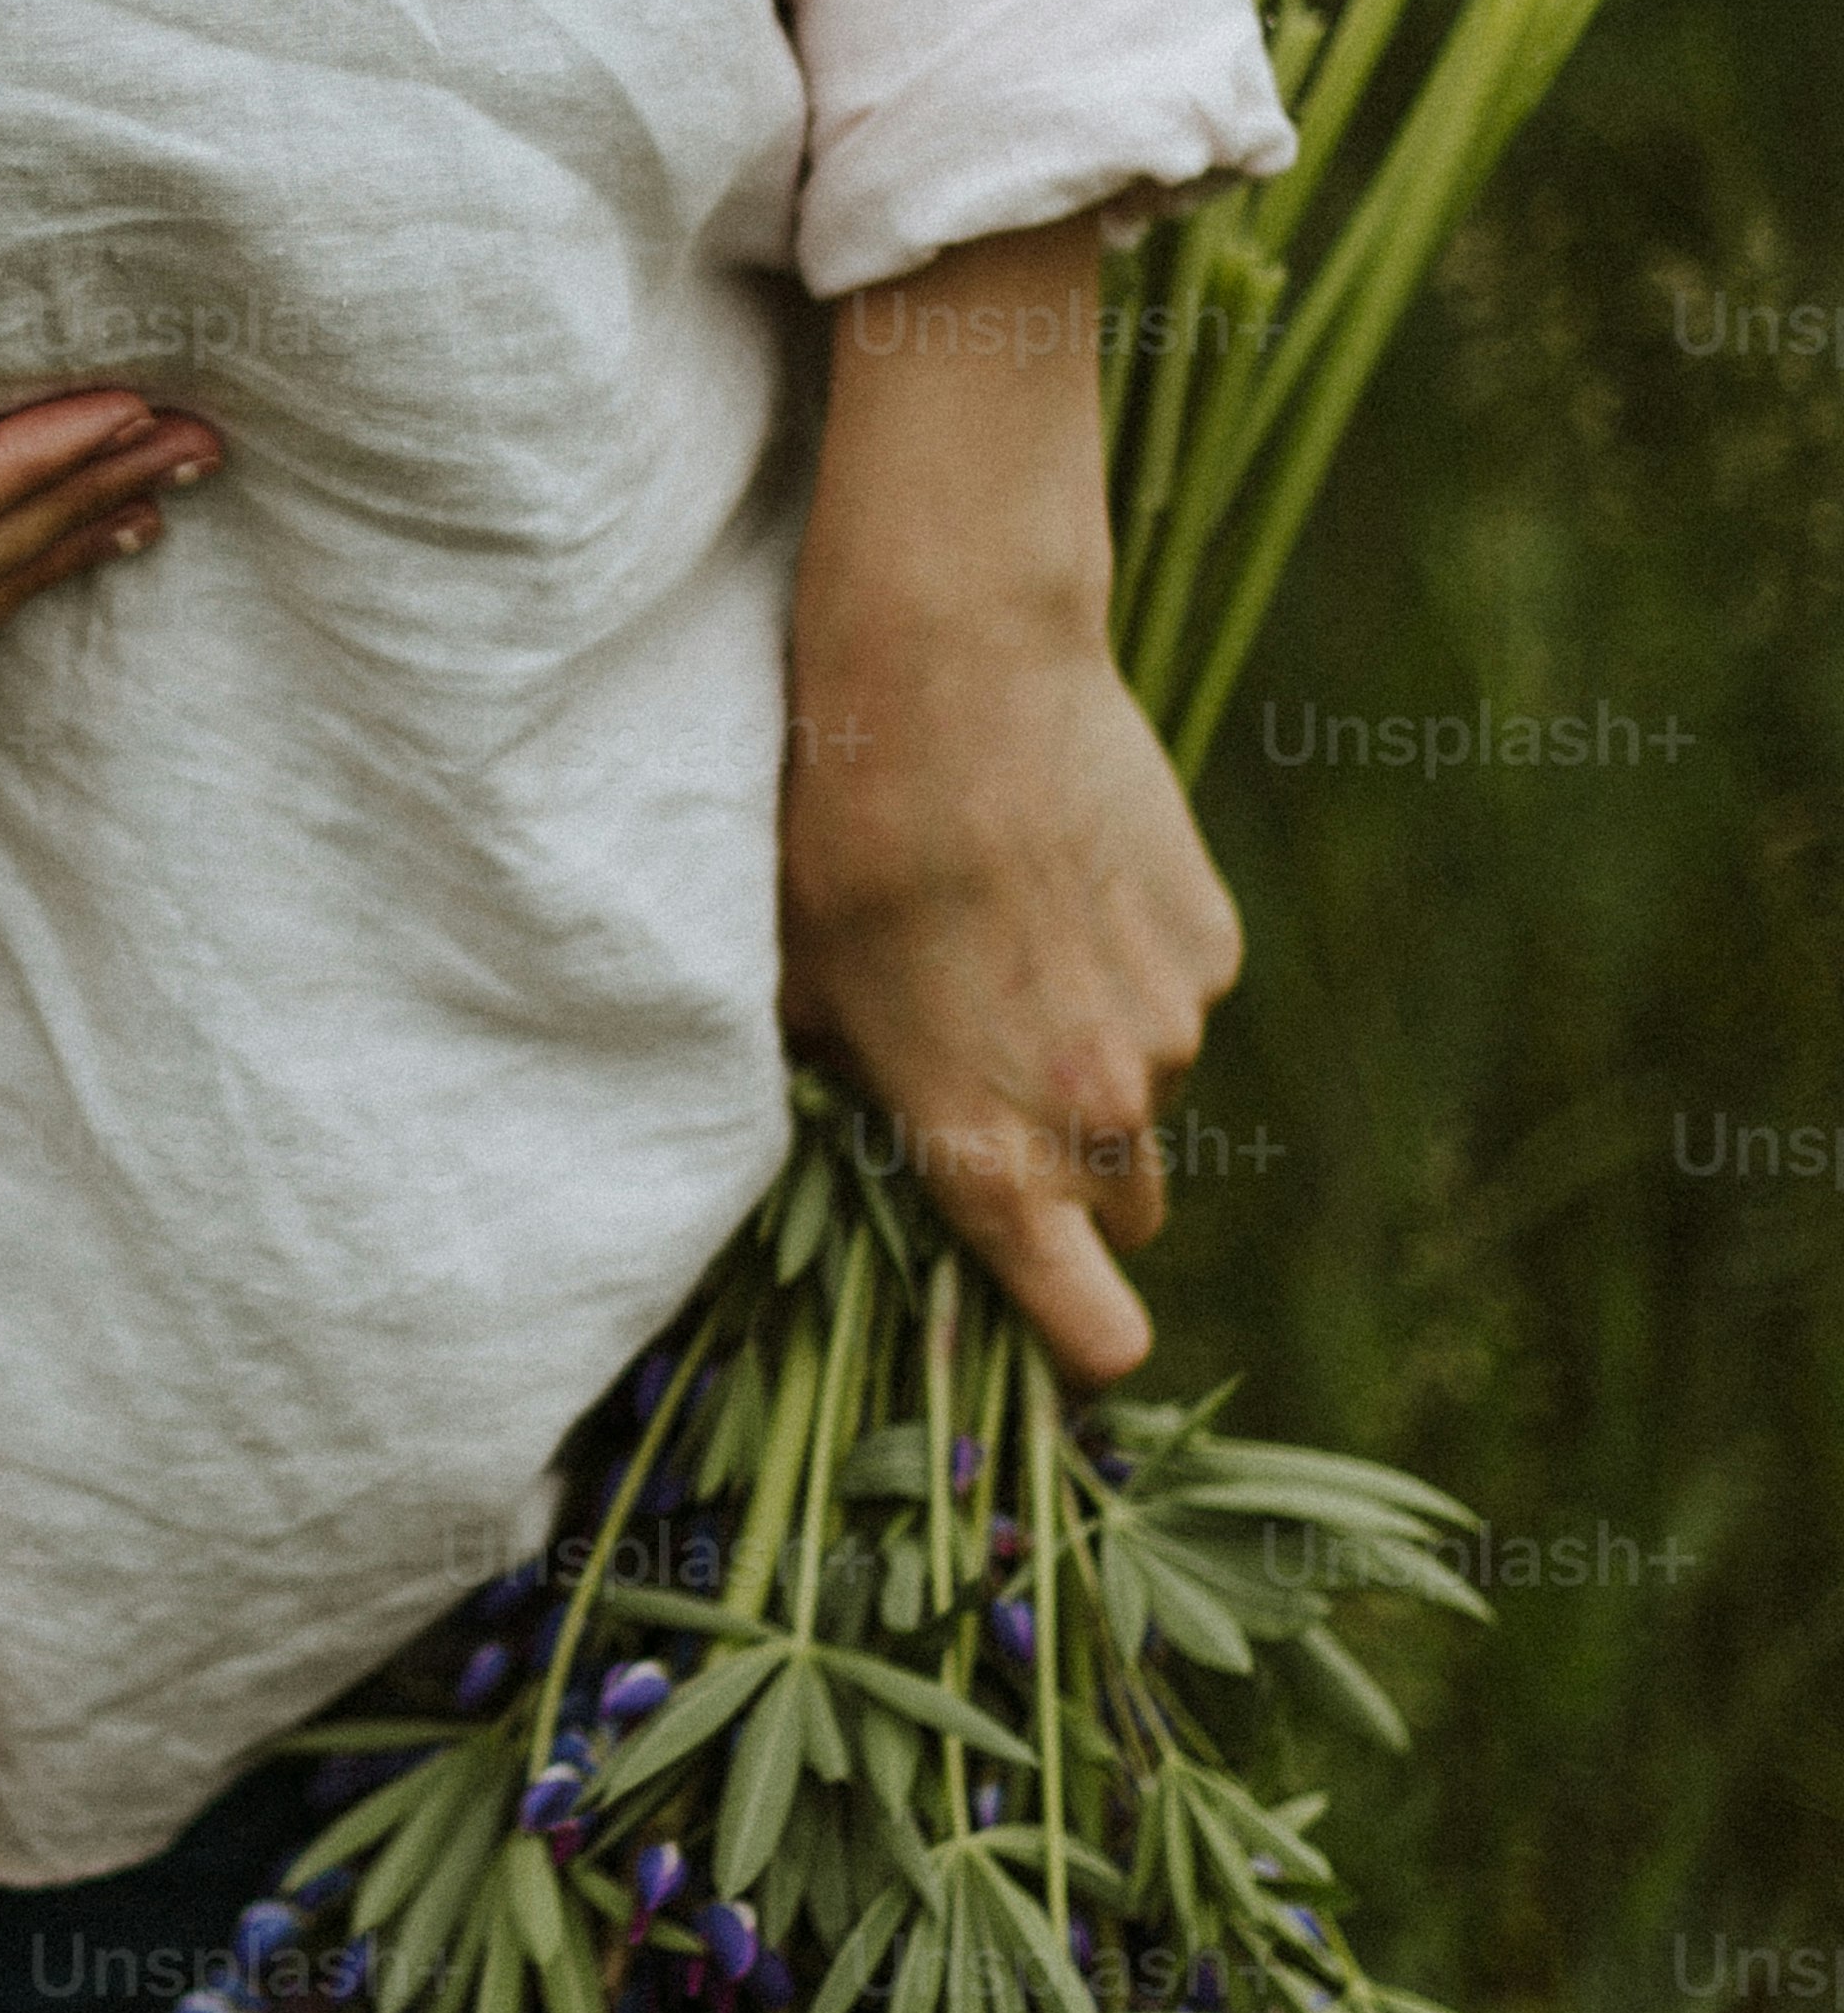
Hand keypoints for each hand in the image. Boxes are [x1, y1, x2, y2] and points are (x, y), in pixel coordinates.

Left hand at [779, 222, 1240, 1380]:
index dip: (1078, 1344)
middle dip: (1078, 1176)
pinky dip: (1133, 958)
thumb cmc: (837, 830)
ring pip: (1148, 1083)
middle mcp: (1098, 1111)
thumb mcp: (800, 987)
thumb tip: (858, 1124)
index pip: (1085, 1324)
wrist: (954, 668)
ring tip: (1007, 932)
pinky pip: (1177, 986)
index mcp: (984, 1149)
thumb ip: (850, 1090)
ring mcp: (1172, 1023)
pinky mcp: (1212, 936)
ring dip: (1096, 1045)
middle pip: (1125, 1208)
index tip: (1070, 1342)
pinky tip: (1060, 871)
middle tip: (1001, 1080)